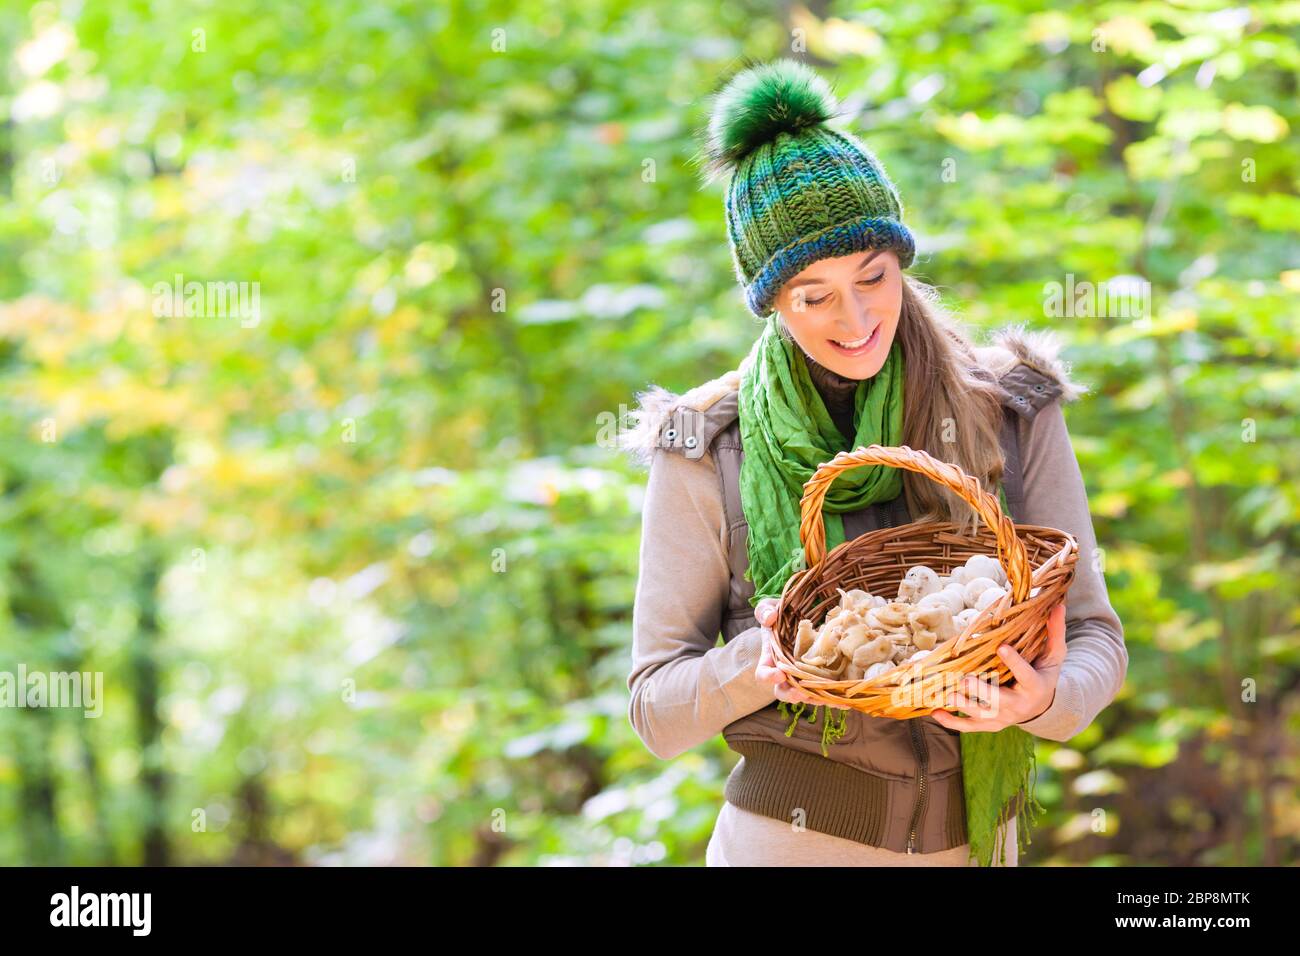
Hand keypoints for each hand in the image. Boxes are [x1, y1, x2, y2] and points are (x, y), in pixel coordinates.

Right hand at [753, 598, 849, 709]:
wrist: (800, 614)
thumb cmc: (780, 613)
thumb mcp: (769, 607)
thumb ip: (765, 611)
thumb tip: (770, 618)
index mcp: (771, 659)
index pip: (763, 673)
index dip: (769, 676)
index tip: (779, 674)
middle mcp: (786, 672)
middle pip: (784, 691)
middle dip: (792, 695)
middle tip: (802, 694)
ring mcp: (804, 676)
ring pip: (806, 694)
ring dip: (816, 699)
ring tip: (830, 699)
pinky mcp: (821, 676)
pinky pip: (825, 690)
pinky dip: (834, 697)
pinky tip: (846, 700)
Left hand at [930, 602, 1066, 731]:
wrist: (1041, 706)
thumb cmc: (1044, 673)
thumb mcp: (1054, 655)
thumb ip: (1055, 632)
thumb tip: (1058, 605)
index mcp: (1035, 686)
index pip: (1026, 675)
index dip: (1014, 662)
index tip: (1001, 647)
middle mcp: (1019, 705)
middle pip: (1000, 700)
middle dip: (983, 691)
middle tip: (965, 679)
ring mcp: (1003, 717)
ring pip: (982, 714)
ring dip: (964, 705)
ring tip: (948, 694)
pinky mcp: (990, 725)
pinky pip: (970, 727)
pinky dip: (952, 722)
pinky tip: (935, 713)